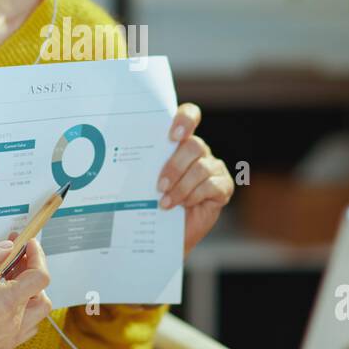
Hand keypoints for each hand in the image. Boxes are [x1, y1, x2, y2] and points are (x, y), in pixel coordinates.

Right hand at [0, 236, 51, 348]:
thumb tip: (5, 249)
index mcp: (4, 306)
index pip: (40, 277)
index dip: (37, 256)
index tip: (28, 245)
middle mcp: (12, 325)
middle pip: (41, 295)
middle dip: (32, 273)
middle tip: (15, 260)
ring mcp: (9, 340)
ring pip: (36, 313)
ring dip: (29, 293)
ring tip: (6, 280)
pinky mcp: (2, 348)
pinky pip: (26, 327)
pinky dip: (22, 311)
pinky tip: (2, 301)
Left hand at [158, 103, 233, 258]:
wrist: (164, 233)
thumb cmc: (152, 203)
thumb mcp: (143, 181)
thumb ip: (144, 165)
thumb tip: (125, 156)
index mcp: (178, 142)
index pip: (189, 115)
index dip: (185, 120)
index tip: (172, 136)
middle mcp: (198, 151)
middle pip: (194, 145)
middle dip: (175, 167)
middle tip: (159, 186)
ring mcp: (213, 168)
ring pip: (201, 168)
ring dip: (181, 187)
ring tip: (165, 202)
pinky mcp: (223, 187)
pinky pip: (212, 186)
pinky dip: (194, 196)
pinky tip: (183, 205)